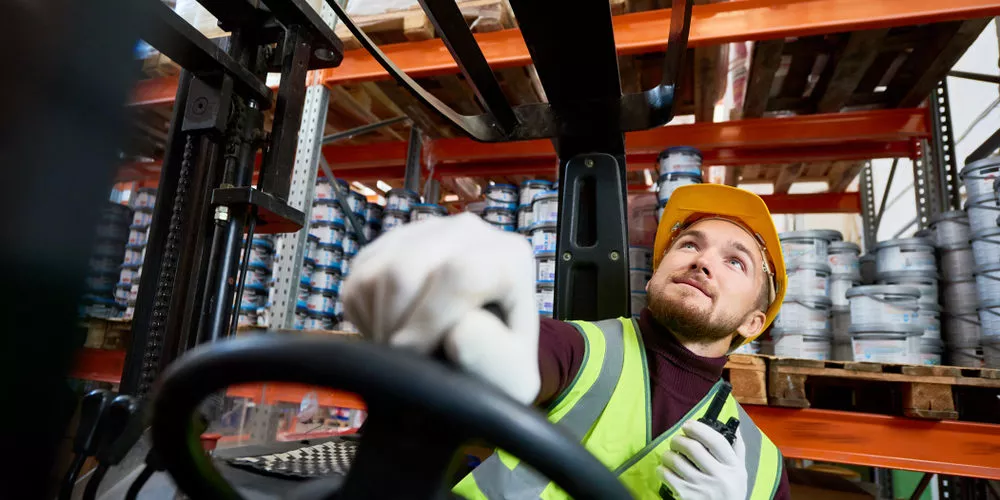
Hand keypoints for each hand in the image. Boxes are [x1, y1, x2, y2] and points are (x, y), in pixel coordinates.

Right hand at [342, 213, 539, 403]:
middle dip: (397, 324)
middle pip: (408, 269)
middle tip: (406, 358)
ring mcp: (427, 230)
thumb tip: (459, 332)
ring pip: (379, 271)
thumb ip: (493, 359)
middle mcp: (470, 231)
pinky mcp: (392, 241)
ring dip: (380, 321)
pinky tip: (394, 328)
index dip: (430, 319)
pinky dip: (365, 313)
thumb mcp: (510, 378)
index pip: (460, 274)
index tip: (415, 354)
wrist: (475, 352)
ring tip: (403, 345)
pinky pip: (360, 274)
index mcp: (509, 257)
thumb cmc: (496, 363)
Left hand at [658, 420, 746, 499]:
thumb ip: (737, 450)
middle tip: (676, 441)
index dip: (699, 429)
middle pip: (692, 448)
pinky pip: (666, 475)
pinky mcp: (686, 496)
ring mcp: (701, 487)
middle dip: (678, 440)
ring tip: (670, 455)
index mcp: (733, 467)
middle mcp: (719, 477)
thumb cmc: (729, 492)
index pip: (716, 441)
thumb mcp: (740, 472)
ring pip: (675, 460)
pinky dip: (661, 469)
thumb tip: (734, 427)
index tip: (688, 425)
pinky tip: (666, 470)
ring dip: (668, 454)